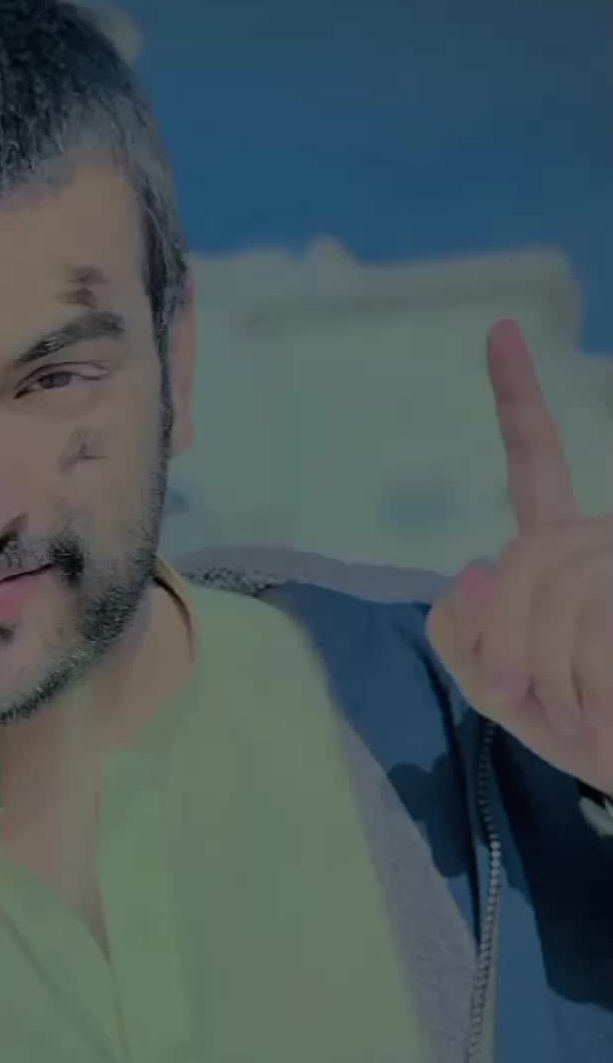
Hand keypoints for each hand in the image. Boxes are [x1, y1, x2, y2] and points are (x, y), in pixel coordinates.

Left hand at [427, 318, 612, 790]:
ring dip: (543, 670)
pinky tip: (596, 710)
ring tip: (573, 713)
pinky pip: (588, 621)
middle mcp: (605, 537)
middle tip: (520, 697)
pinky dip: (577, 682)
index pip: (537, 466)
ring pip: (551, 591)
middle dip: (502, 640)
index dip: (518, 400)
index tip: (500, 331)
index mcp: (565, 549)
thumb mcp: (500, 691)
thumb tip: (471, 570)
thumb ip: (464, 637)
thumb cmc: (583, 730)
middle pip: (519, 559)